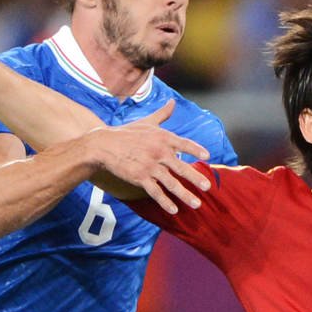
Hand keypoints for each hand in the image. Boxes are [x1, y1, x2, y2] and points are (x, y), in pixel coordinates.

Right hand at [85, 101, 211, 213]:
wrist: (103, 145)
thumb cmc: (127, 133)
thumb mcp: (146, 122)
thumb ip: (162, 114)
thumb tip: (173, 102)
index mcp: (162, 137)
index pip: (183, 143)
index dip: (196, 150)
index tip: (207, 157)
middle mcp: (158, 151)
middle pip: (181, 167)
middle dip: (195, 178)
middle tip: (208, 187)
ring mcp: (149, 166)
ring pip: (171, 183)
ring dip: (185, 195)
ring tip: (197, 204)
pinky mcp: (139, 177)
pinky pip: (155, 191)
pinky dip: (165, 202)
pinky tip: (174, 210)